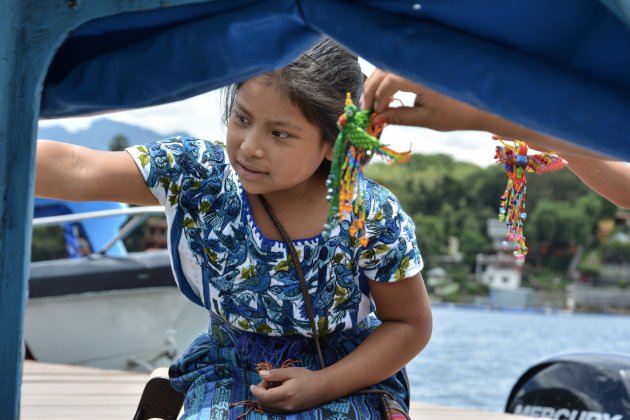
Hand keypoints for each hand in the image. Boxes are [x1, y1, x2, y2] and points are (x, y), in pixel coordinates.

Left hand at [249, 367, 329, 412]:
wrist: (322, 388)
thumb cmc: (307, 377)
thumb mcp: (291, 371)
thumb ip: (275, 373)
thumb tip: (260, 374)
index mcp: (286, 393)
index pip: (264, 396)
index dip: (255, 391)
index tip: (252, 384)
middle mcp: (286, 405)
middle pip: (263, 404)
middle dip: (260, 393)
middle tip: (266, 382)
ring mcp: (288, 410)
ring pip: (267, 408)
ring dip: (264, 398)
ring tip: (271, 386)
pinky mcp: (289, 412)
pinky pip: (274, 409)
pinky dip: (270, 402)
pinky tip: (276, 392)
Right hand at [360, 69, 483, 131]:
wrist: (481, 106)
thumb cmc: (456, 114)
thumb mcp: (424, 119)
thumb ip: (398, 117)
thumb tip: (376, 120)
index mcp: (420, 76)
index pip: (389, 82)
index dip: (377, 98)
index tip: (373, 115)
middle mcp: (418, 65)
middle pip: (384, 70)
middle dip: (371, 89)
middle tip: (366, 110)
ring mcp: (419, 63)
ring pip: (388, 67)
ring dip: (377, 84)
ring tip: (373, 104)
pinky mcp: (421, 66)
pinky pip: (398, 68)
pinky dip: (388, 80)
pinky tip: (385, 95)